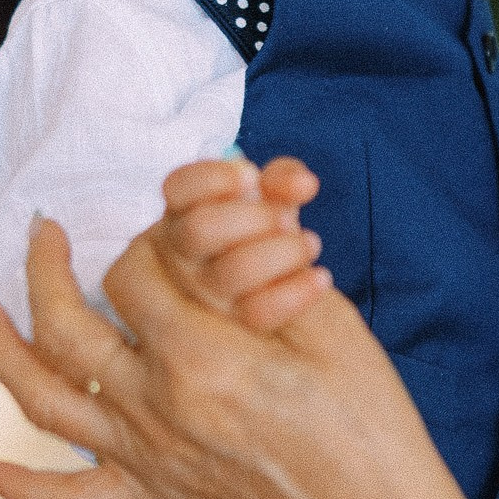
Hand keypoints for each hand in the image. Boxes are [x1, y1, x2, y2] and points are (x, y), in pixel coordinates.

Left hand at [0, 186, 498, 498]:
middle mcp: (156, 409)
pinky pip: (72, 498)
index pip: (134, 273)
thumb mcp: (325, 321)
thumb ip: (262, 266)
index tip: (178, 228)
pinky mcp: (155, 494)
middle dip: (46, 267)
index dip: (151, 237)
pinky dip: (20, 487)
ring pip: (44, 402)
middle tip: (47, 229)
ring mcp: (147, 457)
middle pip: (68, 326)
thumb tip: (224, 215)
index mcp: (200, 359)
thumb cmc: (365, 416)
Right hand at [159, 156, 331, 334]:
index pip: (179, 187)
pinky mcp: (232, 321)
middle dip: (253, 217)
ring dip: (281, 252)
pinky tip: (320, 278)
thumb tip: (302, 183)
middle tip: (287, 218)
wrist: (273, 280)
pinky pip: (259, 312)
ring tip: (310, 244)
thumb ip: (282, 180)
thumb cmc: (262, 226)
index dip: (213, 179)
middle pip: (200, 229)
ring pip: (232, 272)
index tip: (250, 176)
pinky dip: (296, 292)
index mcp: (184, 210)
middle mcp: (184, 251)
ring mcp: (204, 289)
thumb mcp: (271, 196)